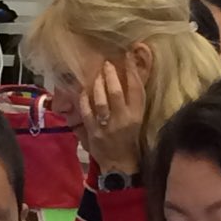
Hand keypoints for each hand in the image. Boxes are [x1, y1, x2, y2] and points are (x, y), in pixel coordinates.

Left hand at [78, 53, 143, 173]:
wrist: (120, 164)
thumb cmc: (130, 139)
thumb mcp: (136, 119)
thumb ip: (131, 100)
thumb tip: (126, 75)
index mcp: (137, 115)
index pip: (136, 88)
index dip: (132, 70)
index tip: (127, 55)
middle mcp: (123, 119)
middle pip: (116, 91)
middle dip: (111, 74)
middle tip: (107, 64)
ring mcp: (107, 126)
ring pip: (101, 100)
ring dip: (97, 84)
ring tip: (96, 75)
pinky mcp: (94, 132)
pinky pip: (86, 111)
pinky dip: (84, 99)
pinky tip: (83, 91)